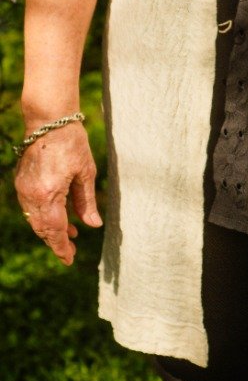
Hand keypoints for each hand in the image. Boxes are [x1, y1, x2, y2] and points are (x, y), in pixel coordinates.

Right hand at [14, 122, 101, 265]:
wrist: (49, 120)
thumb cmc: (72, 142)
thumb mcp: (86, 172)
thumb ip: (86, 201)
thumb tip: (93, 225)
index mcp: (50, 193)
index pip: (55, 229)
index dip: (62, 247)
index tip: (70, 259)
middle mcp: (32, 194)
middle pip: (42, 228)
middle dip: (56, 242)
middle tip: (71, 252)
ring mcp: (23, 188)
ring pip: (34, 220)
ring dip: (50, 229)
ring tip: (70, 234)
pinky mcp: (21, 182)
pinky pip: (30, 207)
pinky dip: (42, 216)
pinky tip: (58, 216)